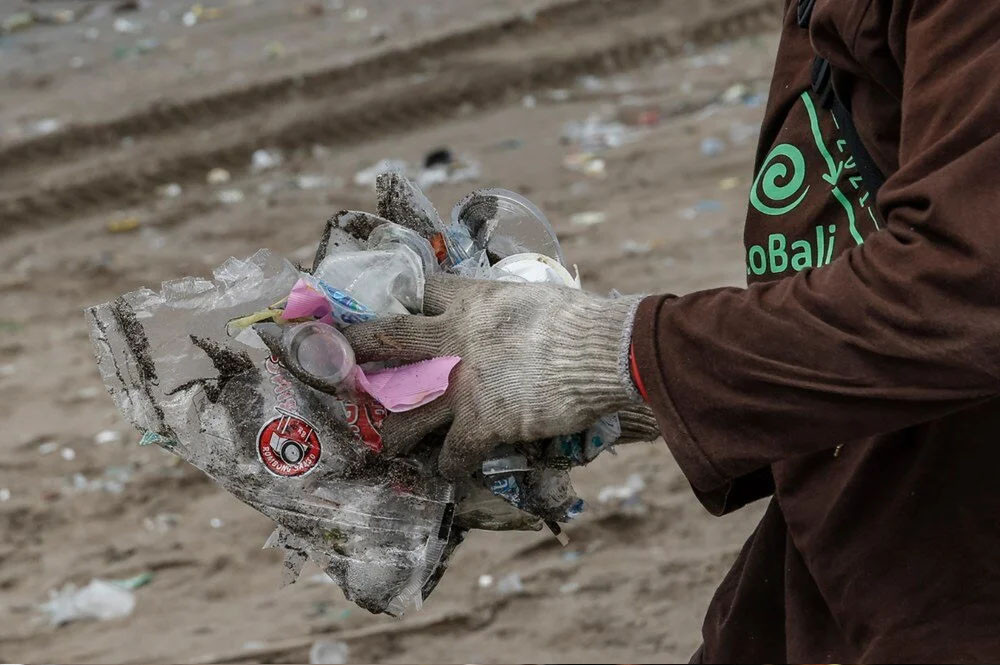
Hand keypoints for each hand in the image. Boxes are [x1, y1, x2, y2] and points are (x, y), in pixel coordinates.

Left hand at [343, 274, 643, 478]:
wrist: (601, 351)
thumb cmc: (580, 320)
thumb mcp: (535, 298)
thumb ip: (510, 310)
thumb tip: (516, 314)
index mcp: (469, 303)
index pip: (420, 293)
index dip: (400, 300)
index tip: (384, 308)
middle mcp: (453, 341)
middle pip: (387, 340)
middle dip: (355, 350)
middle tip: (331, 359)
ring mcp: (462, 384)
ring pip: (407, 411)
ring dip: (393, 430)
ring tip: (383, 443)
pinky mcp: (482, 422)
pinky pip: (453, 454)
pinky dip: (451, 465)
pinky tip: (451, 471)